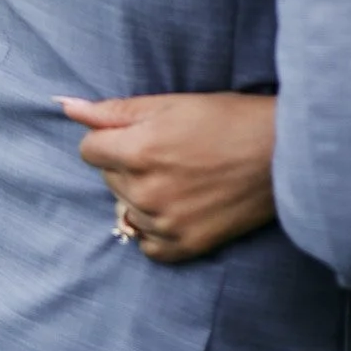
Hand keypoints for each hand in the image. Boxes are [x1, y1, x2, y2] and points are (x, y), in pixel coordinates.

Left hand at [62, 93, 277, 263]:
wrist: (283, 154)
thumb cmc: (230, 119)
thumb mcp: (172, 103)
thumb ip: (114, 110)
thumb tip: (66, 107)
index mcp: (139, 150)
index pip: (90, 150)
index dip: (112, 137)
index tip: (142, 133)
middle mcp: (146, 191)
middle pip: (108, 178)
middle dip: (128, 163)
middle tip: (171, 151)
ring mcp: (165, 223)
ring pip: (126, 208)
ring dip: (142, 193)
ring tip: (182, 176)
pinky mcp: (185, 246)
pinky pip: (146, 244)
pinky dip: (155, 227)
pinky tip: (179, 206)